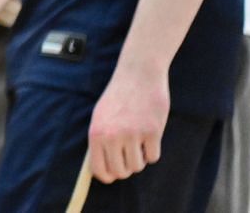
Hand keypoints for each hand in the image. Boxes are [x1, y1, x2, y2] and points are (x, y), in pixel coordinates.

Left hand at [87, 62, 168, 182]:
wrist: (138, 73)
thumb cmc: (118, 95)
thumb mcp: (100, 114)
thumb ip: (100, 140)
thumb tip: (102, 169)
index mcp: (96, 132)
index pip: (99, 169)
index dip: (108, 176)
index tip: (114, 174)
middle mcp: (112, 136)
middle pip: (121, 172)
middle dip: (126, 168)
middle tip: (128, 155)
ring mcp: (133, 134)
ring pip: (138, 166)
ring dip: (139, 159)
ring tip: (137, 142)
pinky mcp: (152, 132)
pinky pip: (153, 157)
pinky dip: (152, 151)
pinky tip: (149, 135)